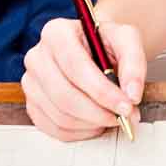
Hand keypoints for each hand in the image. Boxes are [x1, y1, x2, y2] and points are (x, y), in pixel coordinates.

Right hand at [22, 16, 145, 141]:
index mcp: (56, 33)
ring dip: (92, 123)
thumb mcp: (127, 40)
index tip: (126, 105)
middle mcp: (37, 57)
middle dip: (99, 112)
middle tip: (123, 117)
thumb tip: (132, 94)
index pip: (76, 67)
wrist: (94, 48)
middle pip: (65, 95)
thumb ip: (134, 63)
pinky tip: (95, 122)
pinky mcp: (32, 105)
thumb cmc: (106, 42)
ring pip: (61, 116)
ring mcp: (31, 83)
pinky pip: (55, 129)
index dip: (103, 91)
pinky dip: (80, 132)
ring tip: (111, 117)